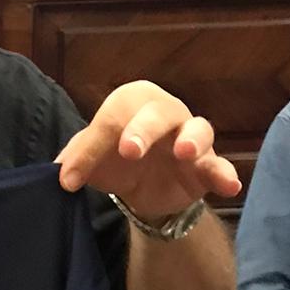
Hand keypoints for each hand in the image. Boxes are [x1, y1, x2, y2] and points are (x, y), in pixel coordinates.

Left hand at [55, 80, 241, 220]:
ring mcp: (190, 136)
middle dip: (144, 129)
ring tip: (184, 154)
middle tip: (129, 150)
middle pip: (158, 113)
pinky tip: (229, 185)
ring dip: (192, 140)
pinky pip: (220, 165)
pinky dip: (226, 173)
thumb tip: (60, 175)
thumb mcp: (91, 158)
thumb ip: (75, 160)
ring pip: (198, 129)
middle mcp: (165, 112)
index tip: (70, 179)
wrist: (143, 187)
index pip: (110, 119)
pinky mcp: (207, 165)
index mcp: (131, 102)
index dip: (90, 149)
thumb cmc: (114, 159)